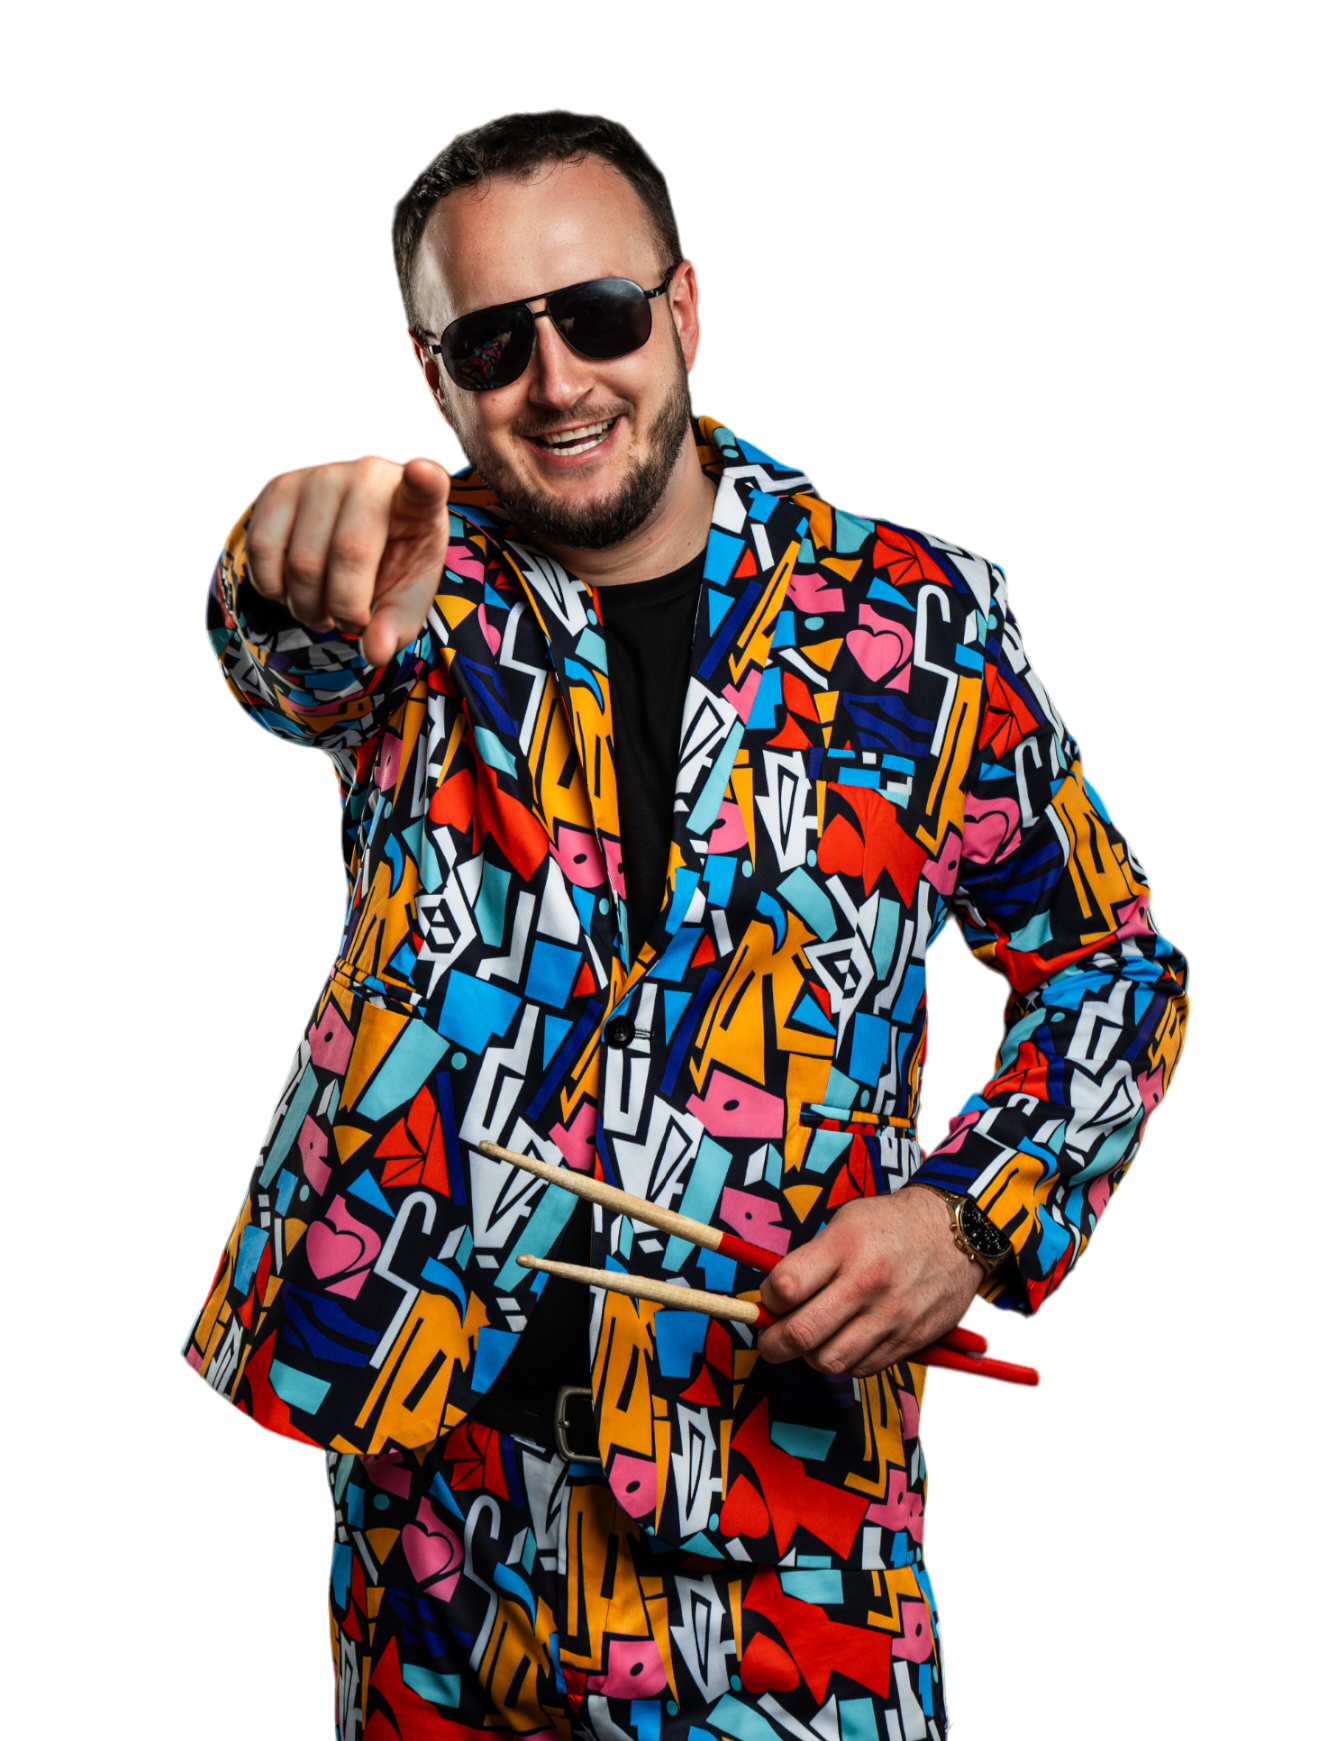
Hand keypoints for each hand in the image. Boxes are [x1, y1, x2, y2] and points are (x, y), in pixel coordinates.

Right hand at [246, 453, 452, 667]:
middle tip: (349, 621)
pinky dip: (273, 588)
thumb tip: (375, 652)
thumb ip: (396, 625)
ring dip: (306, 607)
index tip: (424, 474)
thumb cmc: (389, 563)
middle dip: (343, 610)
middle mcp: (368, 475)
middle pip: (346, 555)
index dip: (424, 481)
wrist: (352, 530)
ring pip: (299, 561)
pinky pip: (262, 550)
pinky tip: (293, 589)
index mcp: (415, 502)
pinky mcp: (278, 486)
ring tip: (322, 608)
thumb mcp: (406, 596)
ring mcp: (319, 474)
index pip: (425, 486)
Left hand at [756, 1186, 983, 1377]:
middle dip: (774, 1343)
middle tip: (771, 1339)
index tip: (771, 1300)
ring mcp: (890, 1316)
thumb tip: (775, 1298)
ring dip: (810, 1357)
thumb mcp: (846, 1222)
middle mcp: (867, 1284)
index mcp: (845, 1246)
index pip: (786, 1286)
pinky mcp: (910, 1340)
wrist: (955, 1235)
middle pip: (802, 1334)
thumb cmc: (891, 1225)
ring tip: (811, 1341)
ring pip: (829, 1361)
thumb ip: (810, 1259)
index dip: (768, 1300)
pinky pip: (862, 1369)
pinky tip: (843, 1342)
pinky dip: (844, 1362)